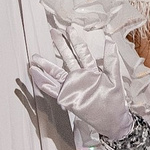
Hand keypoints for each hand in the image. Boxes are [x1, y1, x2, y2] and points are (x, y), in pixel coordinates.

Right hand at [25, 19, 139, 141]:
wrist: (112, 120)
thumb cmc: (115, 101)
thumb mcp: (114, 78)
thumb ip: (111, 61)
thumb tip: (109, 40)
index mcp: (91, 71)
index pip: (82, 52)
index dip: (75, 40)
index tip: (69, 28)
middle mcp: (80, 77)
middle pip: (67, 58)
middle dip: (60, 46)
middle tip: (52, 32)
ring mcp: (73, 87)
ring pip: (57, 73)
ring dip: (46, 66)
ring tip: (34, 58)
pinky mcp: (69, 99)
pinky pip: (55, 91)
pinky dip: (46, 84)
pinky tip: (37, 77)